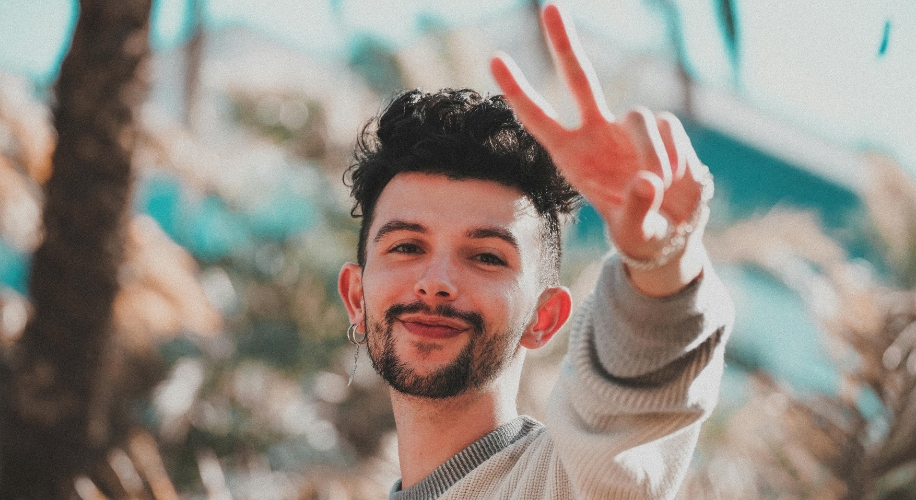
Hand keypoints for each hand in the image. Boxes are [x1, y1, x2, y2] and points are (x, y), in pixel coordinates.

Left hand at [490, 4, 707, 285]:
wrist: (673, 230)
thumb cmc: (642, 231)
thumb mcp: (636, 231)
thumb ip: (638, 208)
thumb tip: (647, 181)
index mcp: (572, 157)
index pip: (538, 117)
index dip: (518, 90)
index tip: (495, 58)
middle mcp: (596, 132)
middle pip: (579, 78)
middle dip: (565, 42)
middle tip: (549, 5)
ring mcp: (628, 127)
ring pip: (640, 114)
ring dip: (653, 154)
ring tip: (659, 188)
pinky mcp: (662, 127)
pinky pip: (669, 127)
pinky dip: (676, 156)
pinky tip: (677, 178)